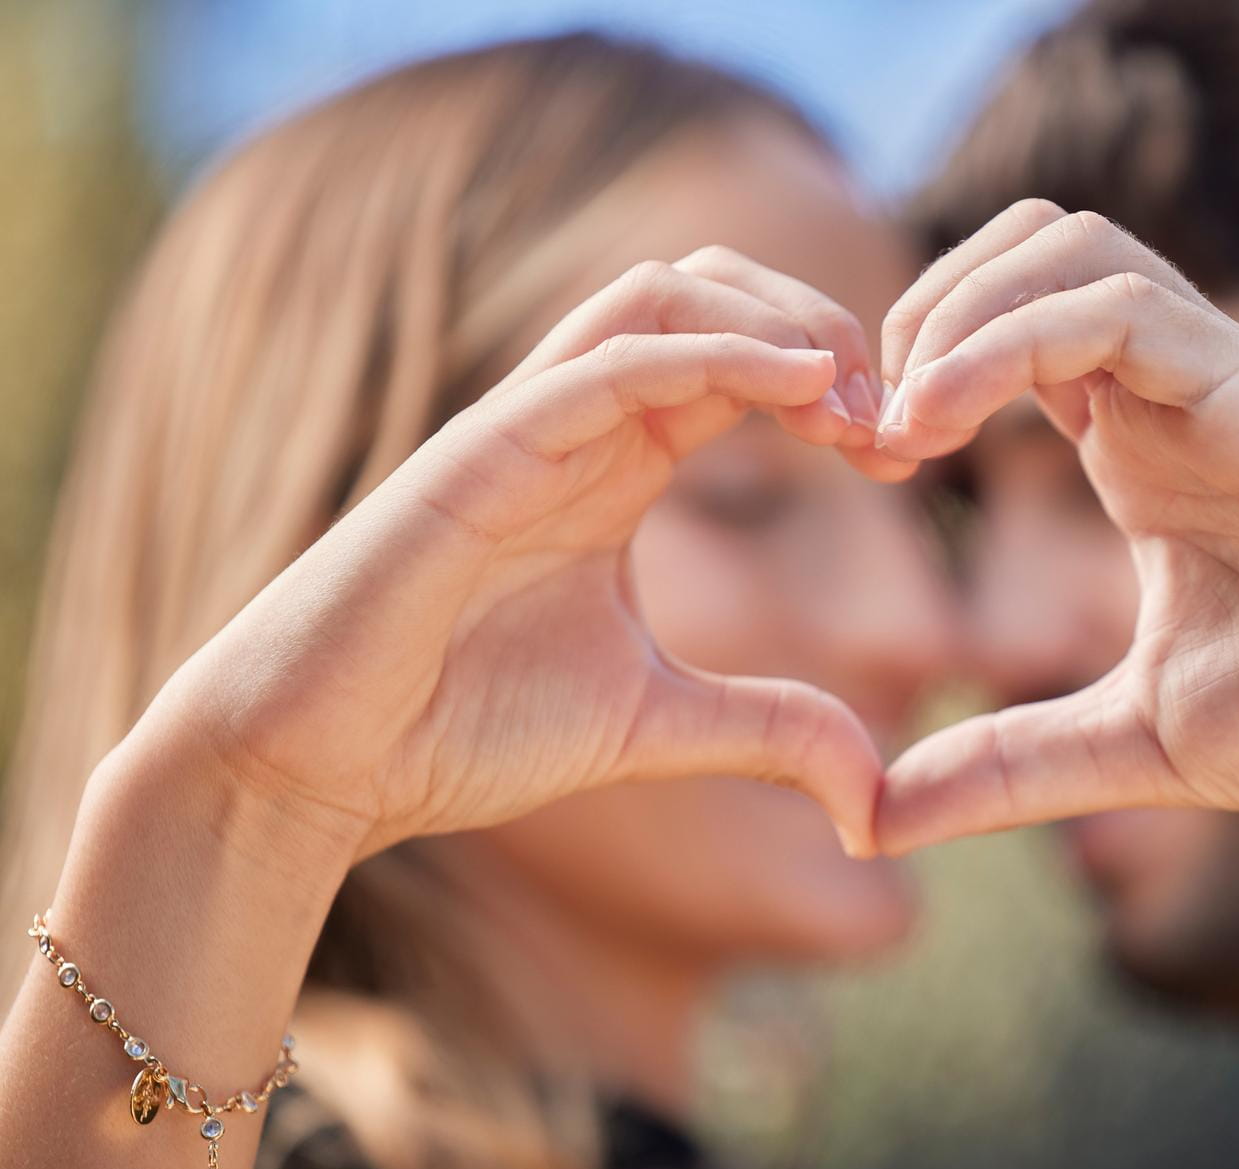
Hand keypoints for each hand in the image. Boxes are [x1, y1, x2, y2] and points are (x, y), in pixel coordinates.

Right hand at [135, 252, 886, 866]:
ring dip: (774, 322)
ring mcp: (526, 428)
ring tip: (849, 399)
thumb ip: (769, 731)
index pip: (743, 364)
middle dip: (820, 327)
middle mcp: (578, 425)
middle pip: (712, 292)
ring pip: (659, 295)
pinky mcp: (477, 455)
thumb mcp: (656, 727)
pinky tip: (792, 388)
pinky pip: (601, 365)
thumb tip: (875, 794)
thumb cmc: (461, 730)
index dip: (836, 387)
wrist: (322, 768)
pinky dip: (707, 355)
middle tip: (889, 421)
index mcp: (618, 465)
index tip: (903, 459)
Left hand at [873, 201, 1238, 852]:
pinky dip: (1006, 338)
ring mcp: (1221, 381)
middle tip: (866, 434)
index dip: (914, 372)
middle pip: (1022, 249)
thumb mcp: (1136, 746)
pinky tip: (944, 422)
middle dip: (917, 315)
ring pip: (1061, 245)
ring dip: (952, 310)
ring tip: (900, 428)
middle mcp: (1175, 393)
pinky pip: (1115, 304)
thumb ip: (1008, 767)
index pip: (1006, 331)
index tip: (865, 468)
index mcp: (1144, 449)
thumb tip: (872, 821)